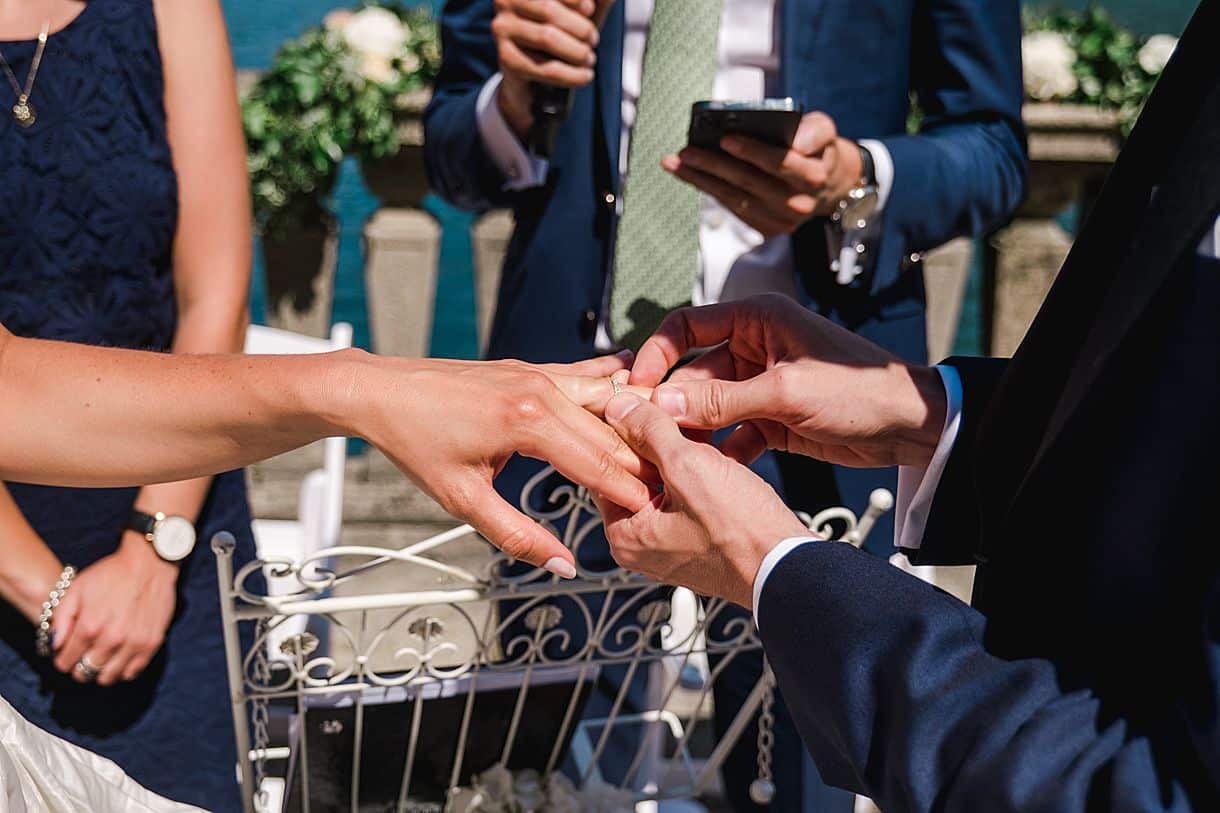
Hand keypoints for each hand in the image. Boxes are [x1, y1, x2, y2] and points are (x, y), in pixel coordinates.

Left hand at [52, 533, 177, 684]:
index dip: (63, 658)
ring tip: (101, 657)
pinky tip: (119, 656)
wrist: (149, 564)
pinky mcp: (152, 643)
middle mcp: (111, 640)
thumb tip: (55, 646)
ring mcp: (134, 643)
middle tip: (83, 655)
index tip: (67, 652)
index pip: (65, 662)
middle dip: (79, 667)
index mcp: (89, 627)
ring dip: (100, 670)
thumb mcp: (76, 589)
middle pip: (85, 673)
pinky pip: (132, 672)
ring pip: (108, 677)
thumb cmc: (111, 573)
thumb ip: (61, 619)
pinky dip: (122, 670)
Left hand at [350, 352, 654, 575]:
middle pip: (611, 431)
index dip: (632, 491)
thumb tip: (562, 565)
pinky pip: (581, 375)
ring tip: (671, 441)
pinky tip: (633, 375)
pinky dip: (610, 382)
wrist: (381, 391)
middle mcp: (541, 390)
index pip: (599, 462)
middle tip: (681, 487)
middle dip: (646, 461)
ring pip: (604, 398)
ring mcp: (537, 374)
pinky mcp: (529, 369)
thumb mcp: (463, 499)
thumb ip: (517, 535)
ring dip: (635, 420)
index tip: (662, 512)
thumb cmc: (416, 442)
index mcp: (528, 422)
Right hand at [492, 0, 614, 136]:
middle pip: (549, 10)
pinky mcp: (507, 59)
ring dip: (578, 51)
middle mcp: (505, 1)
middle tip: (593, 40)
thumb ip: (595, 1)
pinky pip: (548, 67)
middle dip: (580, 27)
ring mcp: (502, 29)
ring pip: (548, 38)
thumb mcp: (579, 13)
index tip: (589, 10)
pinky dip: (573, 74)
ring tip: (589, 59)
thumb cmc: (560, 36)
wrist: (534, 79)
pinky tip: (585, 75)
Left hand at [595, 394, 809, 607]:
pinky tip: (713, 447)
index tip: (629, 403)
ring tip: (693, 423)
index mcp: (625, 536)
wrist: (790, 566)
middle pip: (635, 475)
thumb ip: (649, 432)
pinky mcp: (701, 540)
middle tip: (664, 407)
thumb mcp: (688, 467)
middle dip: (652, 440)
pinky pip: (689, 496)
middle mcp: (644, 546)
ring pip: (666, 482)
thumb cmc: (741, 533)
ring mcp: (673, 545)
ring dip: (680, 451)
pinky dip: (698, 471)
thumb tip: (620, 408)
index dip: (618, 431)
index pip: (604, 470)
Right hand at [628, 294, 945, 468]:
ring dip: (693, 430)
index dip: (657, 354)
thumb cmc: (859, 389)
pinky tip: (711, 468)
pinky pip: (732, 432)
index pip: (687, 325)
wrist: (909, 426)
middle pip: (692, 372)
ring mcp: (761, 384)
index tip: (636, 387)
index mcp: (756, 319)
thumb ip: (723, 400)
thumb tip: (665, 405)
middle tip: (647, 433)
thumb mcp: (785, 393)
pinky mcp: (771, 418)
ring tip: (673, 455)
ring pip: (709, 406)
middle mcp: (754, 347)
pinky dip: (721, 449)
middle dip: (672, 402)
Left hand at [662, 112, 863, 238]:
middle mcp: (797, 204)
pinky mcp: (766, 229)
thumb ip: (815, 131)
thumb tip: (796, 142)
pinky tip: (691, 175)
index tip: (725, 138)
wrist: (829, 185)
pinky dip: (710, 190)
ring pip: (734, 198)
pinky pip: (733, 208)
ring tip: (676, 163)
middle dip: (713, 165)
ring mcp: (780, 220)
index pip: (779, 163)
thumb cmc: (818, 150)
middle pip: (748, 182)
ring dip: (701, 180)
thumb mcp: (825, 131)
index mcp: (814, 178)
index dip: (752, 151)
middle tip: (686, 152)